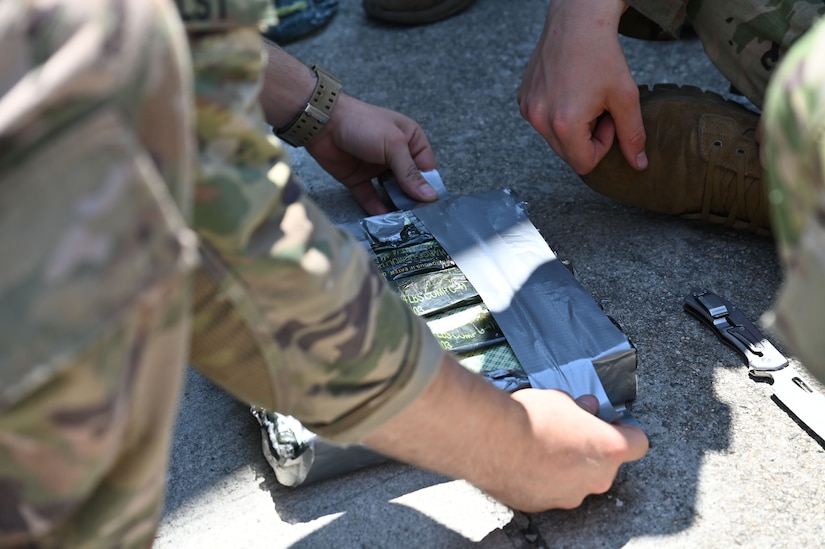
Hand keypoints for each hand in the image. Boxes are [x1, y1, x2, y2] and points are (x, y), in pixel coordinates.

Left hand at [306, 93, 438, 214]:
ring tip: (404, 224)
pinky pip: (371, 197)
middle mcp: (396, 155)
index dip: (430, 188)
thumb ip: (410, 172)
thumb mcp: (393, 145)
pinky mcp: (358, 179)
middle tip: (420, 220)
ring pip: (391, 192)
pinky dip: (376, 208)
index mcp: (411, 141)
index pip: (427, 169)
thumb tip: (429, 196)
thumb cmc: (363, 124)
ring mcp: (376, 168)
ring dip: (396, 207)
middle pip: (410, 184)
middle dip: (414, 200)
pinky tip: (384, 221)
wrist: (322, 122)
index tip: (433, 208)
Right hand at [365, 355, 648, 511]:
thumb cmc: (527, 416)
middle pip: (605, 464)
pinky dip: (544, 477)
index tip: (609, 423)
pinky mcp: (542, 504)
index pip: (639, 442)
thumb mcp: (560, 399)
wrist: (489, 438)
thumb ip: (580, 408)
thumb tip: (585, 408)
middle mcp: (595, 479)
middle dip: (591, 447)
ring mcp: (569, 496)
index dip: (624, 430)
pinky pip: (551, 490)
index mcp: (608, 449)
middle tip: (569, 429)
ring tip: (542, 445)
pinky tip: (525, 459)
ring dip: (567, 465)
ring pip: (578, 480)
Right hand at [517, 0, 646, 174]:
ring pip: (554, 139)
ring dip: (572, 127)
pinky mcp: (523, 99)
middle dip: (586, 138)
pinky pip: (542, 122)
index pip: (583, 163)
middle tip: (599, 108)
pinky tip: (569, 89)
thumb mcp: (625, 96)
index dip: (602, 147)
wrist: (577, 20)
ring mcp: (528, 109)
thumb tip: (639, 165)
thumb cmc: (601, 54)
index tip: (609, 120)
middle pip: (567, 154)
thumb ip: (632, 135)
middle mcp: (539, 120)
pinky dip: (557, 114)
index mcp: (564, 124)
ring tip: (584, 97)